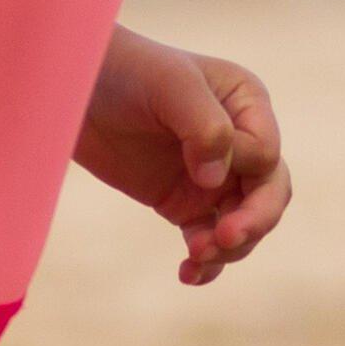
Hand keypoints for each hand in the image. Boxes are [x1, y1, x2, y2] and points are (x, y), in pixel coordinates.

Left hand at [75, 28, 292, 284]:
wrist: (74, 88)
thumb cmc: (127, 71)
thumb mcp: (169, 84)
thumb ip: (204, 127)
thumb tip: (215, 180)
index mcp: (247, 105)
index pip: (266, 152)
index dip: (242, 167)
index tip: (203, 168)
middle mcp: (239, 143)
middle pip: (270, 193)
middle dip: (254, 221)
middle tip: (225, 238)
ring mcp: (213, 176)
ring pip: (244, 223)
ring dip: (229, 247)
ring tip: (197, 255)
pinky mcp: (184, 202)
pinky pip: (209, 239)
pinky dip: (206, 261)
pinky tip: (189, 273)